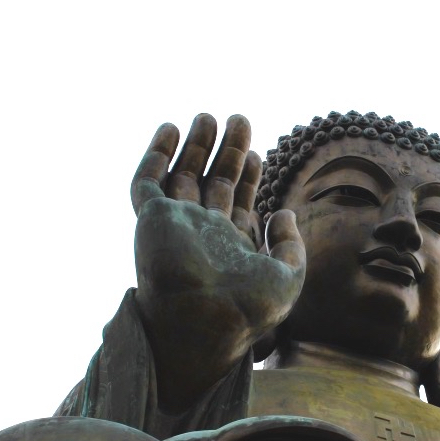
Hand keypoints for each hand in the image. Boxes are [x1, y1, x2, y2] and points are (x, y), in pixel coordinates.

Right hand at [131, 114, 305, 409]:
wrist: (203, 324)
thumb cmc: (247, 310)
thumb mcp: (288, 277)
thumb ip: (290, 246)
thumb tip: (285, 213)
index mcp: (232, 248)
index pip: (238, 202)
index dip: (248, 176)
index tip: (258, 154)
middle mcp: (203, 234)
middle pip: (214, 183)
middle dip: (227, 152)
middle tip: (240, 119)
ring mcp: (176, 225)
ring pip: (183, 176)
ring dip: (195, 146)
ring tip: (209, 116)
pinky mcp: (152, 219)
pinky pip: (148, 181)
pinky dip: (157, 155)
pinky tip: (171, 129)